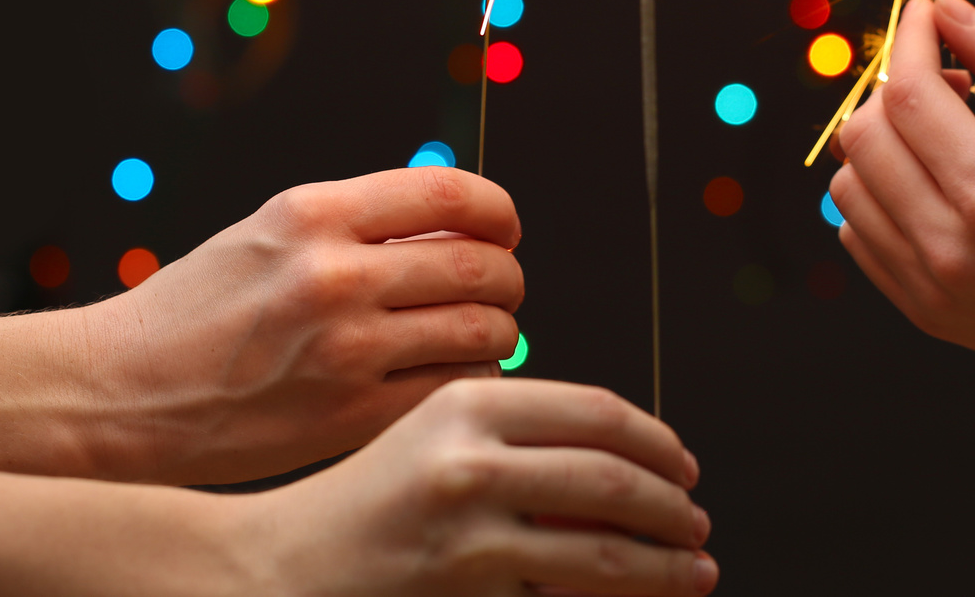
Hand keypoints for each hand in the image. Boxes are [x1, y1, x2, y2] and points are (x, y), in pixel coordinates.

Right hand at [75, 167, 524, 484]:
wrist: (121, 390)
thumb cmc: (199, 310)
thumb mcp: (270, 234)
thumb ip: (358, 223)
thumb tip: (457, 226)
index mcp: (314, 214)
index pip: (451, 194)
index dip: (498, 210)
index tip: (504, 228)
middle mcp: (334, 274)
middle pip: (481, 265)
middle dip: (506, 276)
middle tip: (500, 288)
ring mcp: (345, 347)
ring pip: (482, 329)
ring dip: (498, 331)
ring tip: (482, 334)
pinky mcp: (350, 413)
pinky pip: (454, 386)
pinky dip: (471, 379)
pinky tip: (452, 374)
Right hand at [248, 378, 717, 596]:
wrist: (275, 571)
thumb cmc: (362, 504)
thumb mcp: (432, 434)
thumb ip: (517, 432)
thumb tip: (626, 456)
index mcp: (468, 403)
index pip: (598, 413)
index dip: (658, 442)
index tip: (685, 464)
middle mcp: (470, 463)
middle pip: (612, 481)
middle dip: (673, 508)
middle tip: (699, 523)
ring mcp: (468, 539)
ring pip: (604, 554)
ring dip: (665, 566)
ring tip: (694, 569)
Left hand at [830, 0, 974, 409]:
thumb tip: (944, 8)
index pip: (909, 94)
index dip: (910, 40)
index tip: (926, 13)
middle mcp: (949, 247)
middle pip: (864, 137)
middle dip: (895, 88)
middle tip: (954, 82)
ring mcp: (929, 287)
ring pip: (849, 185)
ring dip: (882, 142)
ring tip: (946, 135)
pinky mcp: (922, 311)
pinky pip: (858, 234)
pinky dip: (879, 194)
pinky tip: (933, 183)